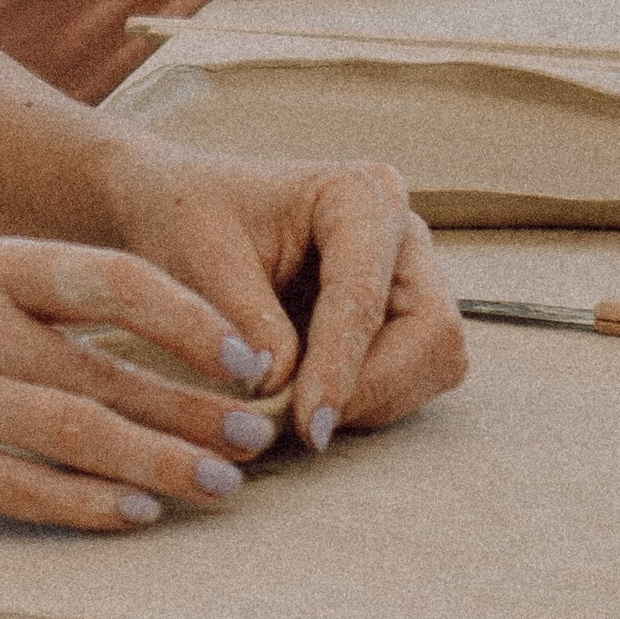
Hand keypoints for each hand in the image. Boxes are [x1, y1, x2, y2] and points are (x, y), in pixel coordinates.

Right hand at [0, 231, 312, 533]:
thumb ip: (9, 279)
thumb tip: (106, 303)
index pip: (109, 281)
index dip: (187, 318)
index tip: (243, 349)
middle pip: (108, 370)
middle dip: (194, 409)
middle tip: (259, 435)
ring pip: (78, 434)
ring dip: (159, 466)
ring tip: (218, 487)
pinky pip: (21, 491)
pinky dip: (85, 507)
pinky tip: (133, 518)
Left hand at [100, 137, 468, 454]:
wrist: (187, 213)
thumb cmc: (193, 219)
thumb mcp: (204, 260)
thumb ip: (246, 320)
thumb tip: (280, 382)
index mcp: (359, 194)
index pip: (363, 295)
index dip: (339, 366)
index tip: (307, 424)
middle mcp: (400, 232)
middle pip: (430, 332)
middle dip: (370, 388)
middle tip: (303, 424)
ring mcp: (409, 276)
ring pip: (432, 363)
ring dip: (370, 401)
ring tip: (296, 410)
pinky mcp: (404, 317)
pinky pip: (414, 378)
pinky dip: (369, 402)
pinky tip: (311, 398)